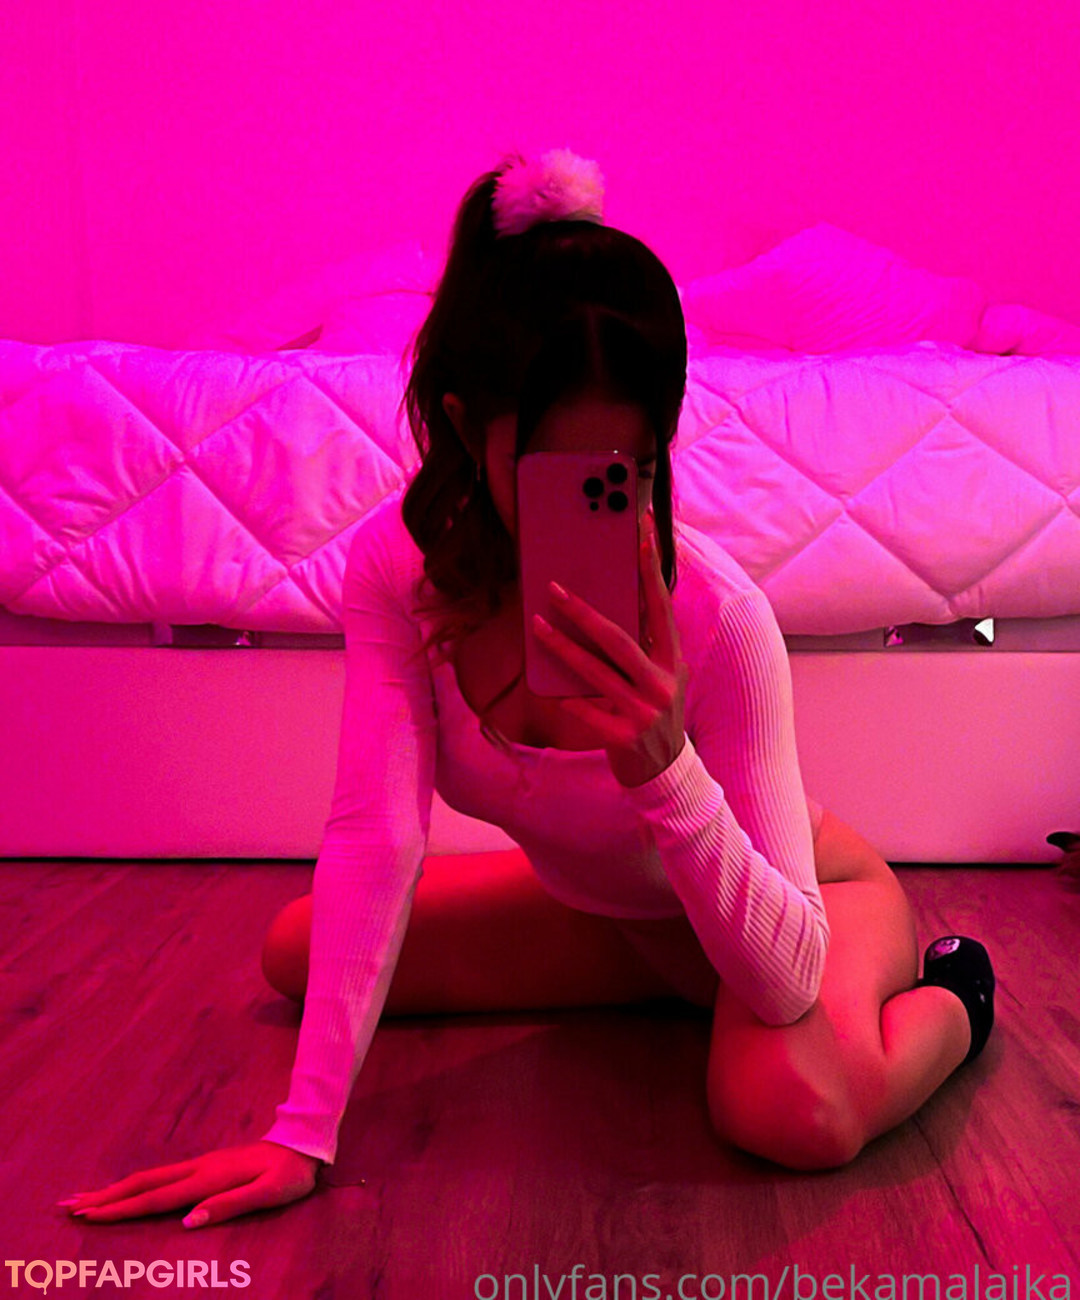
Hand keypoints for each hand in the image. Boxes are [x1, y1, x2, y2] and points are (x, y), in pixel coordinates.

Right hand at [56, 1140, 319, 1228]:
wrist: (303, 1144)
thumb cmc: (289, 1174)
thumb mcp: (268, 1193)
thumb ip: (230, 1206)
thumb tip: (187, 1222)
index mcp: (208, 1179)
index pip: (156, 1198)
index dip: (122, 1209)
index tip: (89, 1215)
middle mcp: (198, 1169)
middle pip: (143, 1184)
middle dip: (105, 1196)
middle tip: (68, 1205)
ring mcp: (200, 1165)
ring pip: (149, 1177)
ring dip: (116, 1188)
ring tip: (86, 1196)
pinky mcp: (205, 1166)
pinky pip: (162, 1176)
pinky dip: (138, 1184)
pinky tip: (130, 1190)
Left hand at [534, 512, 689, 786]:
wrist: (665, 770)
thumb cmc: (655, 713)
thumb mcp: (660, 677)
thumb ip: (643, 645)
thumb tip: (609, 605)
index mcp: (671, 659)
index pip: (660, 606)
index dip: (650, 569)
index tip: (640, 535)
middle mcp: (661, 682)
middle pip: (617, 638)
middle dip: (583, 612)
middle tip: (554, 590)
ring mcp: (643, 710)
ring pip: (595, 671)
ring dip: (562, 647)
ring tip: (536, 625)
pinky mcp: (624, 736)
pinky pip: (587, 711)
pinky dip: (569, 700)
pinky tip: (550, 689)